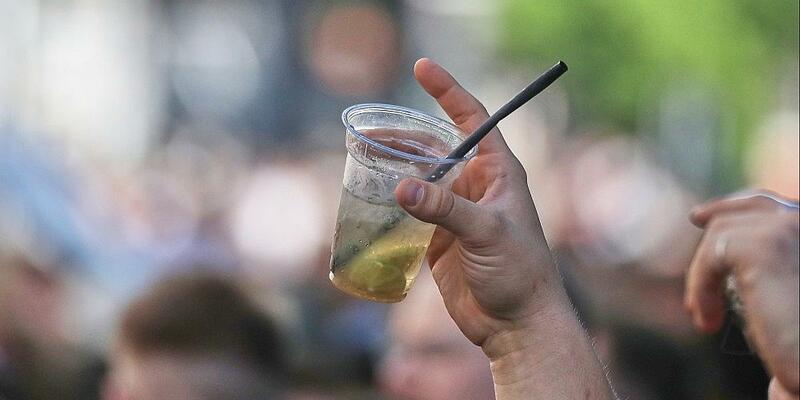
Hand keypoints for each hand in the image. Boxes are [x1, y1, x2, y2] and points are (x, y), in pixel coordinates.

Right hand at [394, 59, 563, 350]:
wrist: (516, 324)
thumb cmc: (519, 272)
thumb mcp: (487, 233)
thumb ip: (446, 209)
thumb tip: (401, 187)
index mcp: (498, 172)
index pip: (472, 118)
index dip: (448, 91)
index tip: (422, 67)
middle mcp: (475, 185)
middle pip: (434, 147)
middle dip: (403, 135)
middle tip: (368, 130)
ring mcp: (455, 212)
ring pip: (418, 178)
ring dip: (393, 167)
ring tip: (361, 156)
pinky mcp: (439, 238)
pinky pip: (411, 211)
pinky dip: (390, 203)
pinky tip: (369, 197)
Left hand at [685, 191, 798, 396]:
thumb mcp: (786, 294)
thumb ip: (770, 269)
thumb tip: (734, 256)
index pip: (775, 206)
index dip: (738, 207)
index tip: (702, 215)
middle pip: (754, 205)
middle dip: (720, 214)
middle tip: (693, 220)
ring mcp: (791, 226)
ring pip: (723, 232)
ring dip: (704, 273)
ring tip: (705, 315)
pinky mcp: (765, 243)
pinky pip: (713, 254)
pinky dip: (701, 286)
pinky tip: (708, 320)